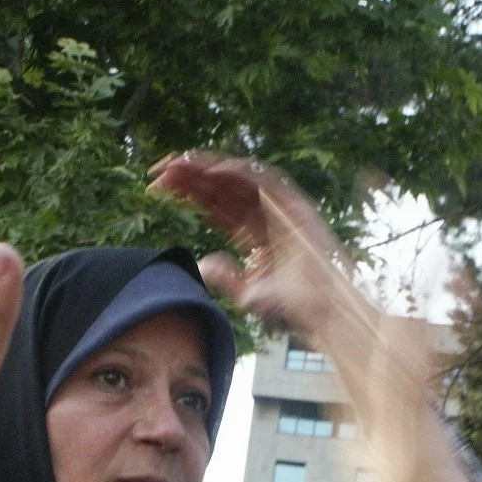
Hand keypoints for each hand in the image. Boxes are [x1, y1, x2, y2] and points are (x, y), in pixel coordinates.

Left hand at [147, 152, 371, 341]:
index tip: (157, 187)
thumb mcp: (247, 296)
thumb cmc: (293, 310)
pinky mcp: (294, 205)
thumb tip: (203, 263)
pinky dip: (238, 171)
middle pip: (221, 187)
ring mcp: (280, 209)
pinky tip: (210, 171)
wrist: (324, 314)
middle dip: (189, 177)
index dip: (187, 193)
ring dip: (207, 168)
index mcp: (253, 232)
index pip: (214, 204)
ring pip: (237, 178)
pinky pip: (263, 179)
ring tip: (177, 166)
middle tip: (158, 172)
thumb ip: (225, 277)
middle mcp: (264, 216)